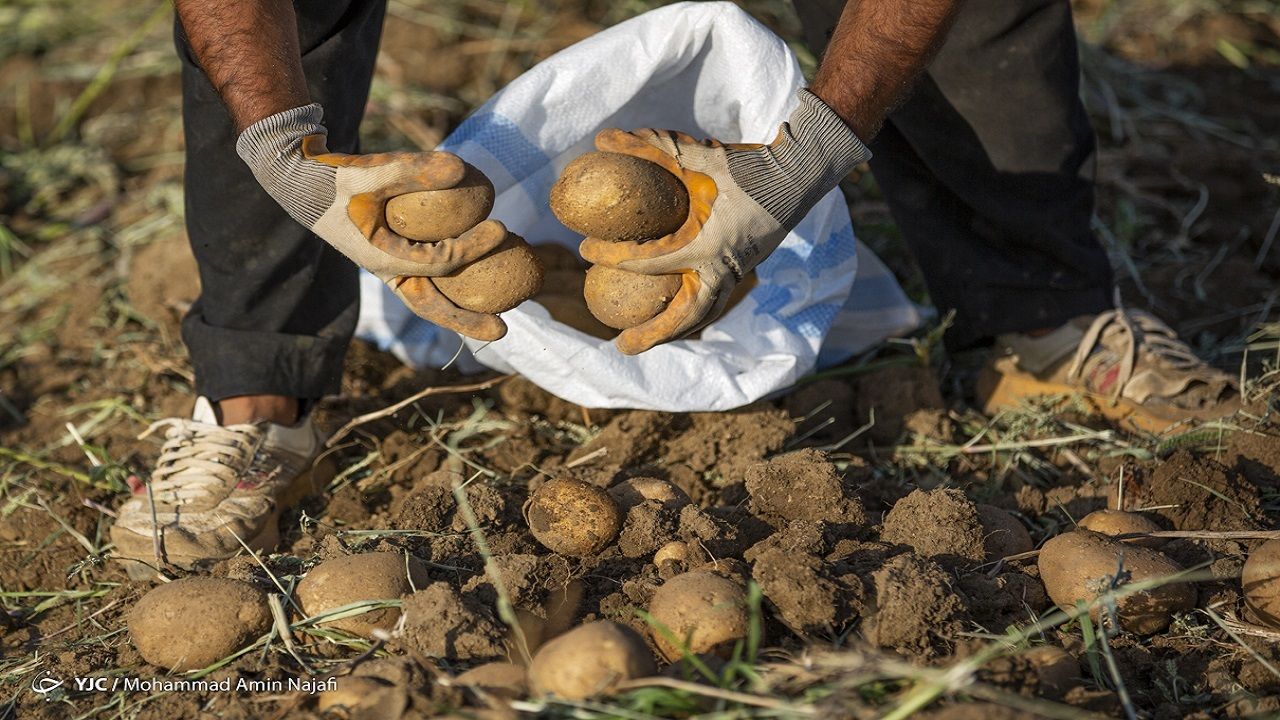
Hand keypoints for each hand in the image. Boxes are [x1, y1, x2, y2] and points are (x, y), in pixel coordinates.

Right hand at [237, 103, 505, 340]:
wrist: (305, 185)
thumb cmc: (339, 178)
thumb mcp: (373, 170)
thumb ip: (414, 168)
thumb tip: (461, 168)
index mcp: (382, 257)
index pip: (439, 260)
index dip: (472, 247)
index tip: (502, 228)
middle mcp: (389, 271)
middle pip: (433, 306)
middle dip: (466, 321)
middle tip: (502, 333)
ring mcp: (392, 269)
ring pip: (432, 299)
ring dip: (463, 313)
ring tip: (498, 324)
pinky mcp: (395, 259)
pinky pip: (430, 280)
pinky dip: (453, 285)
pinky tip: (482, 281)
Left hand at [579, 90, 870, 354]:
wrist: (798, 175)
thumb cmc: (747, 166)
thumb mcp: (697, 153)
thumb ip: (652, 147)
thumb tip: (603, 137)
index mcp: (710, 244)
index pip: (654, 261)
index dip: (616, 259)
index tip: (586, 253)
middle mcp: (724, 268)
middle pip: (686, 317)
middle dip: (653, 335)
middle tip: (620, 346)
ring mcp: (738, 273)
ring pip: (703, 316)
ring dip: (673, 333)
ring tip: (643, 342)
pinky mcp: (743, 271)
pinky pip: (713, 303)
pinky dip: (691, 316)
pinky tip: (671, 317)